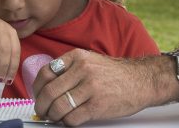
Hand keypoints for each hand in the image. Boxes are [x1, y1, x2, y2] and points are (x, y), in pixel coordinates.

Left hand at [32, 50, 160, 125]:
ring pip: (59, 107)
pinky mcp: (97, 106)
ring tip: (55, 117)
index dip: (37, 87)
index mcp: (77, 57)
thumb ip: (69, 69)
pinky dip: (67, 122)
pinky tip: (69, 120)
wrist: (141, 80)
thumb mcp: (90, 61)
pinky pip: (73, 118)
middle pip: (49, 91)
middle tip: (42, 111)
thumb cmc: (114, 73)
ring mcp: (90, 88)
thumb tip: (47, 86)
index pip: (46, 72)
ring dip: (53, 116)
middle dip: (42, 105)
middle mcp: (82, 70)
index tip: (38, 95)